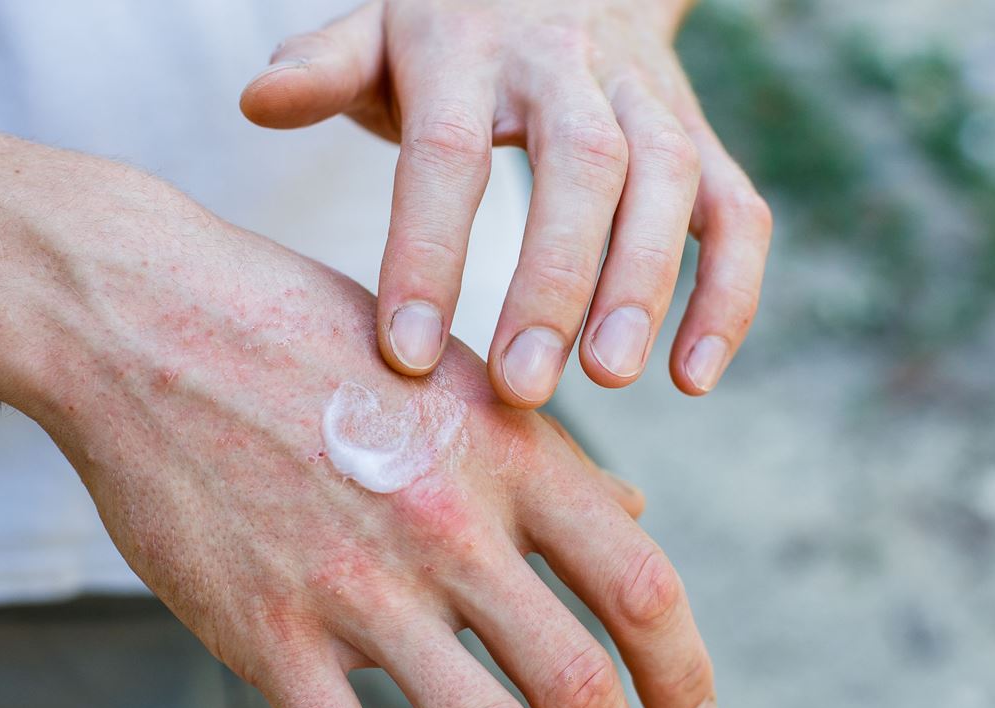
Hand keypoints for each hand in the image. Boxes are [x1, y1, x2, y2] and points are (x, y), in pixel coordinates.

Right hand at [16, 194, 714, 707]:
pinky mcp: (267, 629)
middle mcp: (450, 523)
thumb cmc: (308, 334)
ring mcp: (357, 582)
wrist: (147, 322)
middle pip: (577, 682)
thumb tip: (633, 515)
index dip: (683, 672)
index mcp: (509, 453)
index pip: (639, 586)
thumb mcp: (454, 370)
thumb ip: (546, 456)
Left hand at [240, 0, 771, 406]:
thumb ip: (325, 67)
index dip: (429, 251)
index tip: (409, 356)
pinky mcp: (700, 135)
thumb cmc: (450, 32)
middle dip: (554, 278)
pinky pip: (737, 210)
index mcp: (469, 46)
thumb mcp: (379, 31)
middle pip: (579, 162)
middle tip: (523, 386)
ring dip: (646, 283)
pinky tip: (694, 376)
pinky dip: (728, 292)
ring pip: (667, 180)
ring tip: (610, 377)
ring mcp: (645, 96)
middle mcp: (568, 64)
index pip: (449, 150)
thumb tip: (257, 100)